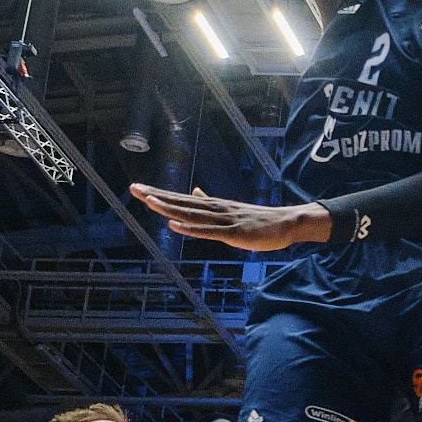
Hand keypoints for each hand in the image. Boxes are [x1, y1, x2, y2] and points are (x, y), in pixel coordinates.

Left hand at [129, 186, 330, 250]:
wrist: (287, 223)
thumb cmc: (260, 220)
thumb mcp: (231, 209)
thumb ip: (210, 202)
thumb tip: (195, 191)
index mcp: (214, 205)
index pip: (181, 198)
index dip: (159, 193)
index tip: (139, 187)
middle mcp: (216, 209)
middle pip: (181, 202)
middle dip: (157, 195)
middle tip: (133, 188)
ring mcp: (224, 220)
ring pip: (192, 213)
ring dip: (170, 207)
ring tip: (148, 200)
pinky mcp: (234, 234)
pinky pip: (208, 232)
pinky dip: (190, 229)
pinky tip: (174, 225)